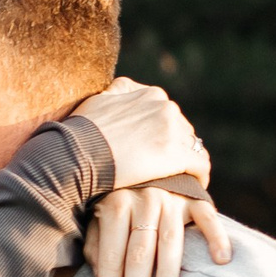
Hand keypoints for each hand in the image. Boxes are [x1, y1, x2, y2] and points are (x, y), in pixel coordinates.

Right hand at [74, 77, 209, 191]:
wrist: (75, 155)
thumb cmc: (79, 133)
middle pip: (182, 129)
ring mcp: (172, 130)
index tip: (158, 149)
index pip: (167, 114)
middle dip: (176, 147)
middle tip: (167, 168)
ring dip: (188, 162)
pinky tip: (195, 186)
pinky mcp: (176, 155)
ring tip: (183, 178)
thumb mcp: (97, 101)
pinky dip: (199, 175)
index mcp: (149, 94)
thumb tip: (117, 90)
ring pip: (193, 146)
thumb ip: (115, 94)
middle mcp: (164, 106)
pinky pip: (200, 165)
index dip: (164, 133)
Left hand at [89, 186, 231, 276]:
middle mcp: (143, 201)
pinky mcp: (195, 197)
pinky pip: (208, 218)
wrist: (148, 159)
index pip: (111, 259)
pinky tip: (221, 260)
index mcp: (114, 207)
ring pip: (169, 241)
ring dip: (167, 272)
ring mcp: (171, 198)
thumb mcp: (99, 218)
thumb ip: (98, 247)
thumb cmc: (118, 200)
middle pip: (138, 255)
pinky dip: (216, 237)